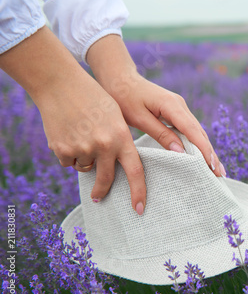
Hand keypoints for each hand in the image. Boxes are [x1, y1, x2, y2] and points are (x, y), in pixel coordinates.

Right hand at [0, 27, 146, 214]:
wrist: (61, 84)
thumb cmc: (93, 98)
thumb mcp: (116, 117)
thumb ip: (120, 140)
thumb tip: (118, 165)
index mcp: (121, 137)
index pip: (135, 171)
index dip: (138, 192)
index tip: (140, 209)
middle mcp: (103, 146)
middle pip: (106, 179)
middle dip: (101, 191)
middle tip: (98, 197)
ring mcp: (82, 148)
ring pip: (85, 168)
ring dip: (83, 160)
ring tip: (81, 137)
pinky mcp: (62, 149)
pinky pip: (67, 162)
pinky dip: (68, 153)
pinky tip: (67, 134)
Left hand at [86, 35, 225, 177]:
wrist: (120, 78)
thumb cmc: (124, 98)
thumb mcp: (139, 118)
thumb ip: (160, 134)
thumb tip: (181, 152)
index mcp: (172, 105)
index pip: (192, 130)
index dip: (204, 149)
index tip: (212, 165)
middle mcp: (181, 105)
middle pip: (200, 133)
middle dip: (211, 154)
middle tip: (220, 174)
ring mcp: (180, 107)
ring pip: (197, 132)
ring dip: (207, 150)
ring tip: (216, 169)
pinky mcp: (177, 111)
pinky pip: (191, 130)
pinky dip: (198, 143)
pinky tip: (203, 156)